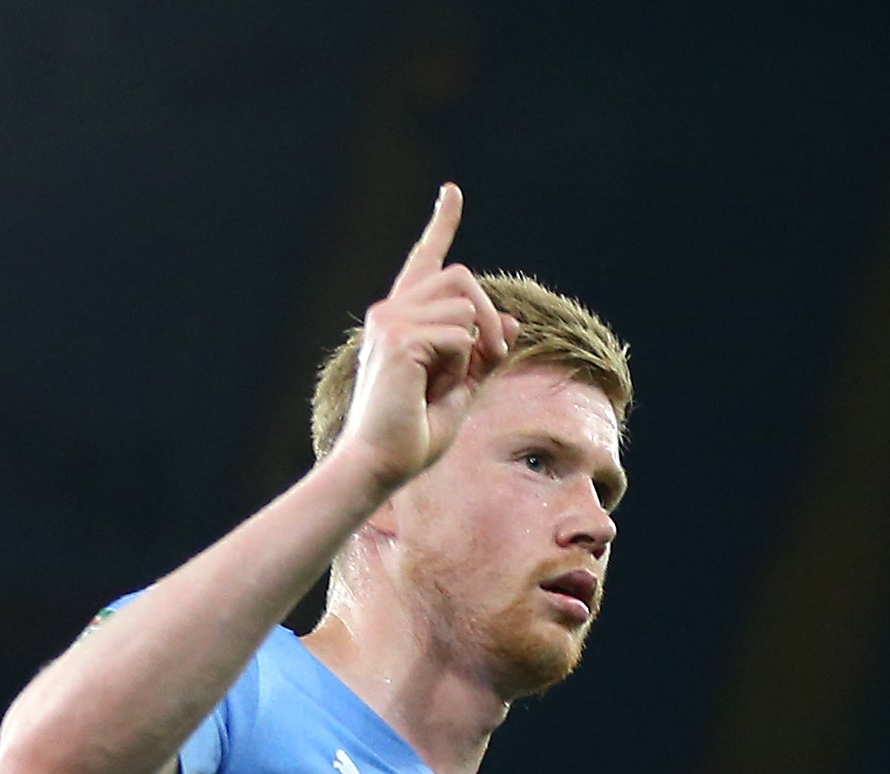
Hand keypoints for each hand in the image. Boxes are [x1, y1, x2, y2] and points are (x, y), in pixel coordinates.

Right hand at [330, 184, 520, 493]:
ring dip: (478, 345)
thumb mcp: (461, 388)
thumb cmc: (413, 435)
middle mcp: (391, 311)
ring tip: (454, 383)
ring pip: (464, 305)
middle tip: (495, 356)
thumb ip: (483, 353)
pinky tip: (436, 388)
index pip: (426, 261)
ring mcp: (390, 321)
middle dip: (488, 315)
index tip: (452, 192)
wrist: (380, 465)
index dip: (442, 224)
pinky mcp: (398, 339)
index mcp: (402, 319)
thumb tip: (508, 318)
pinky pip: (458, 334)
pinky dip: (463, 364)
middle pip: (461, 277)